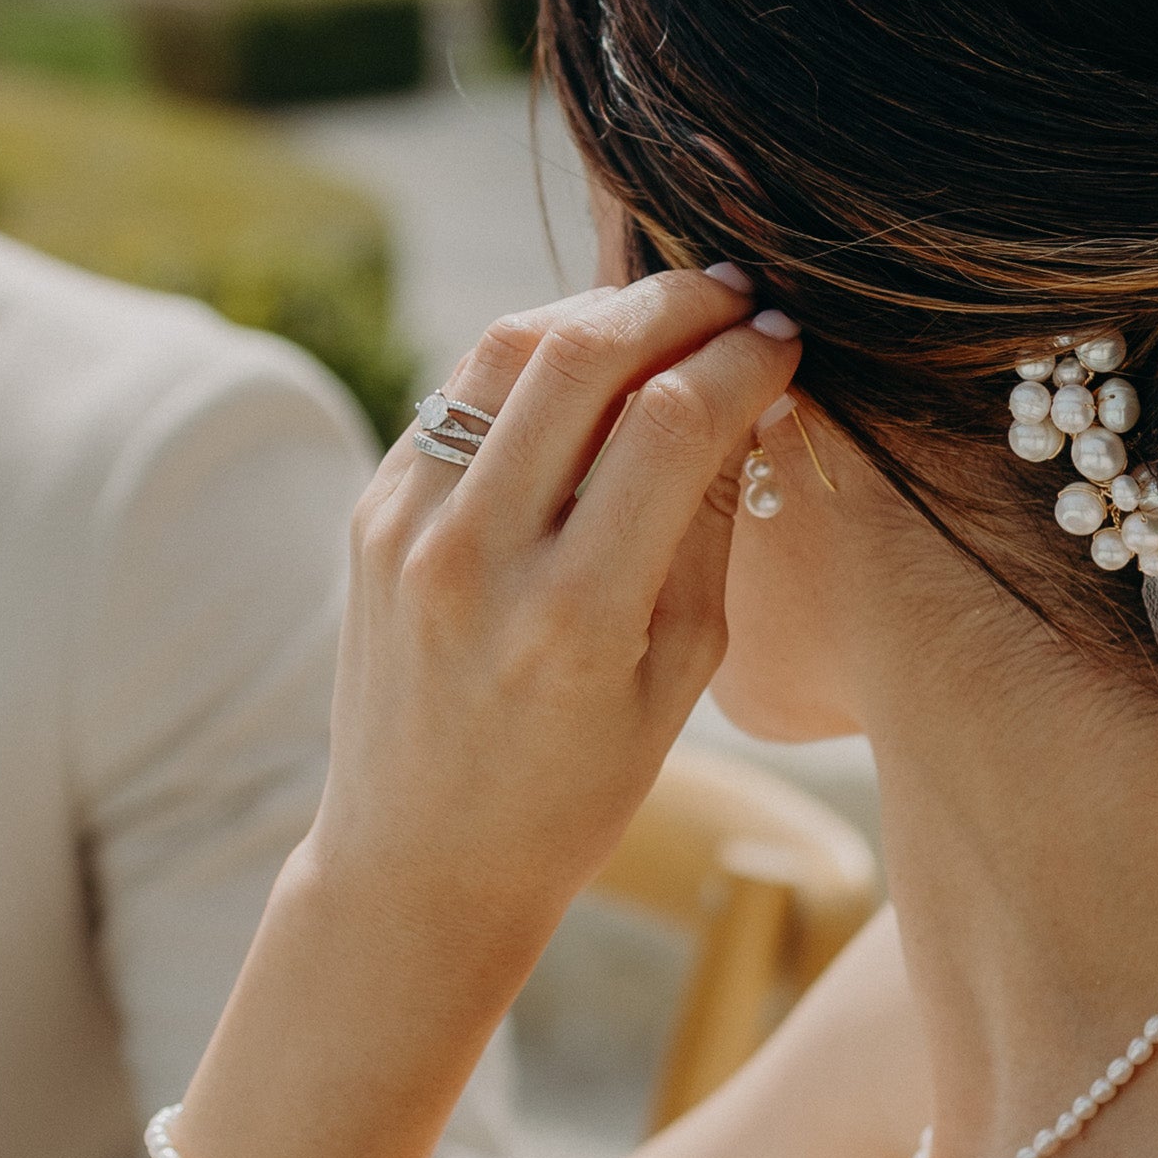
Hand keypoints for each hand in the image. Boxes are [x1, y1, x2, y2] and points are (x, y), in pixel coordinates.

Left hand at [310, 264, 799, 993]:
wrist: (419, 863)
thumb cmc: (576, 789)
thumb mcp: (680, 675)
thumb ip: (711, 526)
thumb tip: (749, 394)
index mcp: (573, 618)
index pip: (672, 423)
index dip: (743, 358)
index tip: (788, 340)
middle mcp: (476, 559)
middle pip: (582, 352)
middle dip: (675, 300)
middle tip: (735, 293)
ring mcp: (407, 529)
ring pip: (508, 349)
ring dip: (596, 310)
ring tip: (665, 316)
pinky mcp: (370, 515)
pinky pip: (459, 396)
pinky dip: (531, 361)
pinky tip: (586, 370)